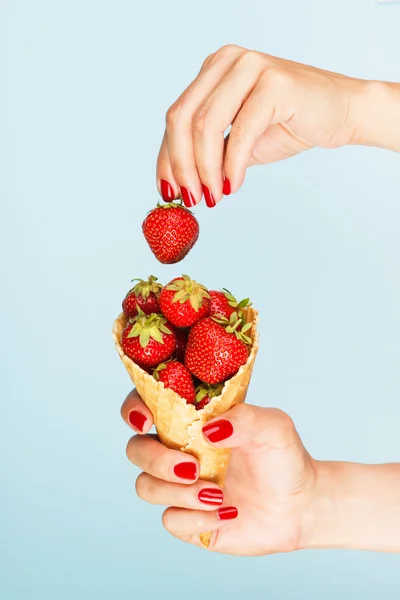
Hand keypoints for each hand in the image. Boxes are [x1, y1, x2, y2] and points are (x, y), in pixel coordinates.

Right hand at [121, 389, 317, 555]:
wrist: (300, 506)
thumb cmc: (283, 457)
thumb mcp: (274, 427)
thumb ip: (245, 418)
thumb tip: (208, 430)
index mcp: (191, 421)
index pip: (145, 406)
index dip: (134, 410)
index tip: (147, 421)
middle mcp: (178, 451)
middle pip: (136, 450)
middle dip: (156, 459)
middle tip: (193, 467)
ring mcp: (180, 487)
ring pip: (145, 486)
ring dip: (178, 492)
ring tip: (217, 494)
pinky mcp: (187, 519)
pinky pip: (170, 520)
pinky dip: (197, 517)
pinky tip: (227, 513)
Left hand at [156, 44, 399, 206]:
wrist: (341, 113)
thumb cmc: (288, 125)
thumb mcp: (237, 141)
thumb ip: (208, 152)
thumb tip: (177, 185)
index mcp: (213, 70)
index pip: (175, 118)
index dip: (167, 159)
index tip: (168, 193)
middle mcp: (227, 61)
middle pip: (182, 119)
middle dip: (182, 167)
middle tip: (191, 198)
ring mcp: (250, 66)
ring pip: (206, 126)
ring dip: (205, 170)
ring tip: (212, 197)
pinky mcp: (274, 82)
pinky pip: (240, 132)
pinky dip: (232, 165)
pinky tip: (233, 186)